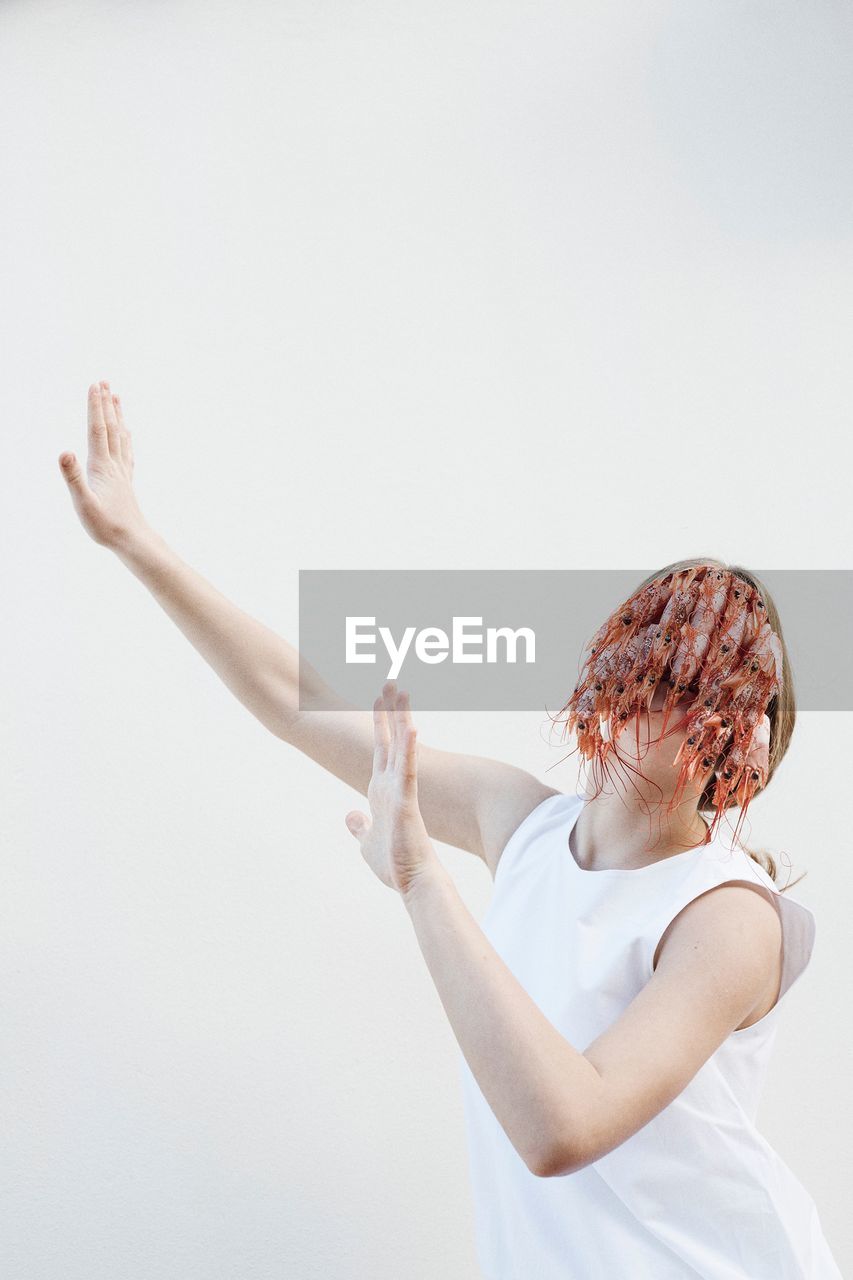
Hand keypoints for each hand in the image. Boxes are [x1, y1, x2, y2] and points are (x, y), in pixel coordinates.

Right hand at [59, 382, 151, 549]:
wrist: (133, 541)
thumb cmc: (106, 526)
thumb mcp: (83, 503)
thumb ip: (73, 477)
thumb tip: (64, 451)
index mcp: (102, 466)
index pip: (97, 429)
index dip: (95, 407)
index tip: (94, 385)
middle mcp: (115, 465)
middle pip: (110, 428)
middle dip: (105, 404)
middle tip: (104, 382)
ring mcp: (122, 472)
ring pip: (121, 437)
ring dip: (117, 416)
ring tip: (117, 398)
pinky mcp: (126, 482)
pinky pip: (126, 452)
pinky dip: (125, 437)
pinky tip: (127, 434)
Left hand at [345, 682, 442, 899]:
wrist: (413, 880)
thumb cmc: (394, 864)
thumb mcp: (366, 842)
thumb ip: (360, 826)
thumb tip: (351, 816)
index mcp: (381, 790)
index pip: (380, 748)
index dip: (380, 723)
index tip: (380, 699)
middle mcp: (392, 784)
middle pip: (390, 738)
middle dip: (389, 710)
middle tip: (390, 682)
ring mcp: (400, 789)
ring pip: (401, 746)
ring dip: (400, 718)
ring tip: (400, 691)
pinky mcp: (406, 800)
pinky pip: (408, 769)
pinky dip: (409, 749)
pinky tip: (411, 728)